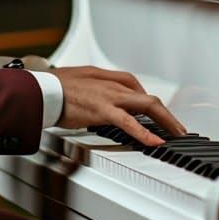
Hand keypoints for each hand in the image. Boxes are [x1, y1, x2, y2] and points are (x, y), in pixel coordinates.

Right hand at [51, 66, 185, 145]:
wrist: (42, 89)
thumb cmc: (54, 86)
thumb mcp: (77, 80)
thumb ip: (91, 86)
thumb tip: (96, 96)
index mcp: (105, 77)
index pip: (135, 85)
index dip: (148, 99)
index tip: (155, 112)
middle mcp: (112, 85)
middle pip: (148, 97)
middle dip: (166, 114)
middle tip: (176, 128)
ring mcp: (110, 97)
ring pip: (147, 105)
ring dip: (165, 121)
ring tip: (176, 134)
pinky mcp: (103, 110)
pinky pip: (130, 122)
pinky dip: (145, 132)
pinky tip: (155, 142)